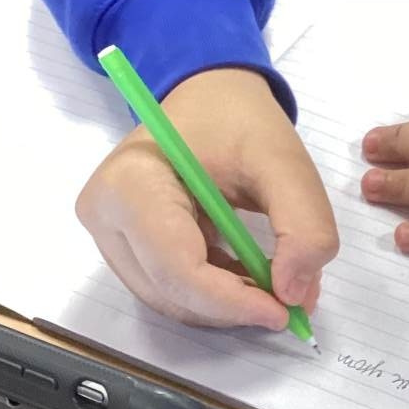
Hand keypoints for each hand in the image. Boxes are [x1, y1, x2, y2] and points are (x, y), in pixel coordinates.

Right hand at [78, 67, 338, 329]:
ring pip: (170, 299)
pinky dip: (214, 293)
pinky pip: (168, 289)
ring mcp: (107, 234)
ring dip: (225, 304)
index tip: (285, 311)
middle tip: (290, 302)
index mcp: (129, 184)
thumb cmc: (238, 121)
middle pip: (171, 292)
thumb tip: (294, 294)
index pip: (178, 270)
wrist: (208, 97)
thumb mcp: (285, 161)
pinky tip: (247, 274)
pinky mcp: (122, 246)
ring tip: (273, 282)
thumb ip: (304, 225)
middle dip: (234, 307)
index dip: (233, 301)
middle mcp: (104, 215)